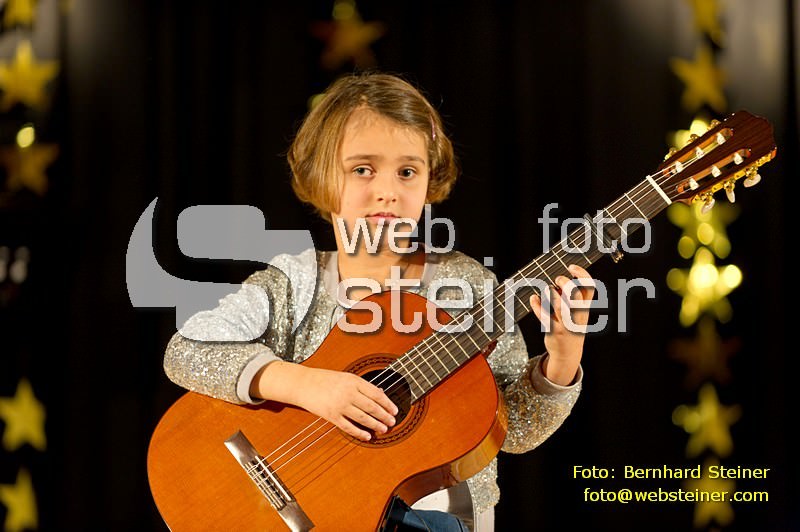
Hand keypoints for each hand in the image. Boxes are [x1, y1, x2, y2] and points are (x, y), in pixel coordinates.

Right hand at [254, 361, 397, 441]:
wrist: (303, 383)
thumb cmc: (324, 379)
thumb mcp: (346, 376)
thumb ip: (362, 385)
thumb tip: (380, 392)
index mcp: (353, 381)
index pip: (376, 394)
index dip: (387, 403)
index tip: (395, 410)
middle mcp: (348, 392)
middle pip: (372, 407)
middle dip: (384, 416)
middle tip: (392, 422)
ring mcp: (340, 405)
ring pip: (363, 418)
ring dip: (375, 425)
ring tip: (384, 429)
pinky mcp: (331, 416)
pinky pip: (348, 426)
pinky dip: (359, 432)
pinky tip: (367, 436)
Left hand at [529, 264, 593, 385]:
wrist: (568, 353)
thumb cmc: (571, 326)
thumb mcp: (577, 311)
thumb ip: (571, 295)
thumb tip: (556, 279)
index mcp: (585, 307)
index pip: (589, 287)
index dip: (581, 274)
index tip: (570, 266)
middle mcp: (578, 315)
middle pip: (575, 295)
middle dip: (565, 283)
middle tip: (556, 279)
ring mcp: (566, 325)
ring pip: (559, 306)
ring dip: (550, 294)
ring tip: (546, 289)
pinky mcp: (554, 332)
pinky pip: (544, 316)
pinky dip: (537, 305)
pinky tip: (533, 298)